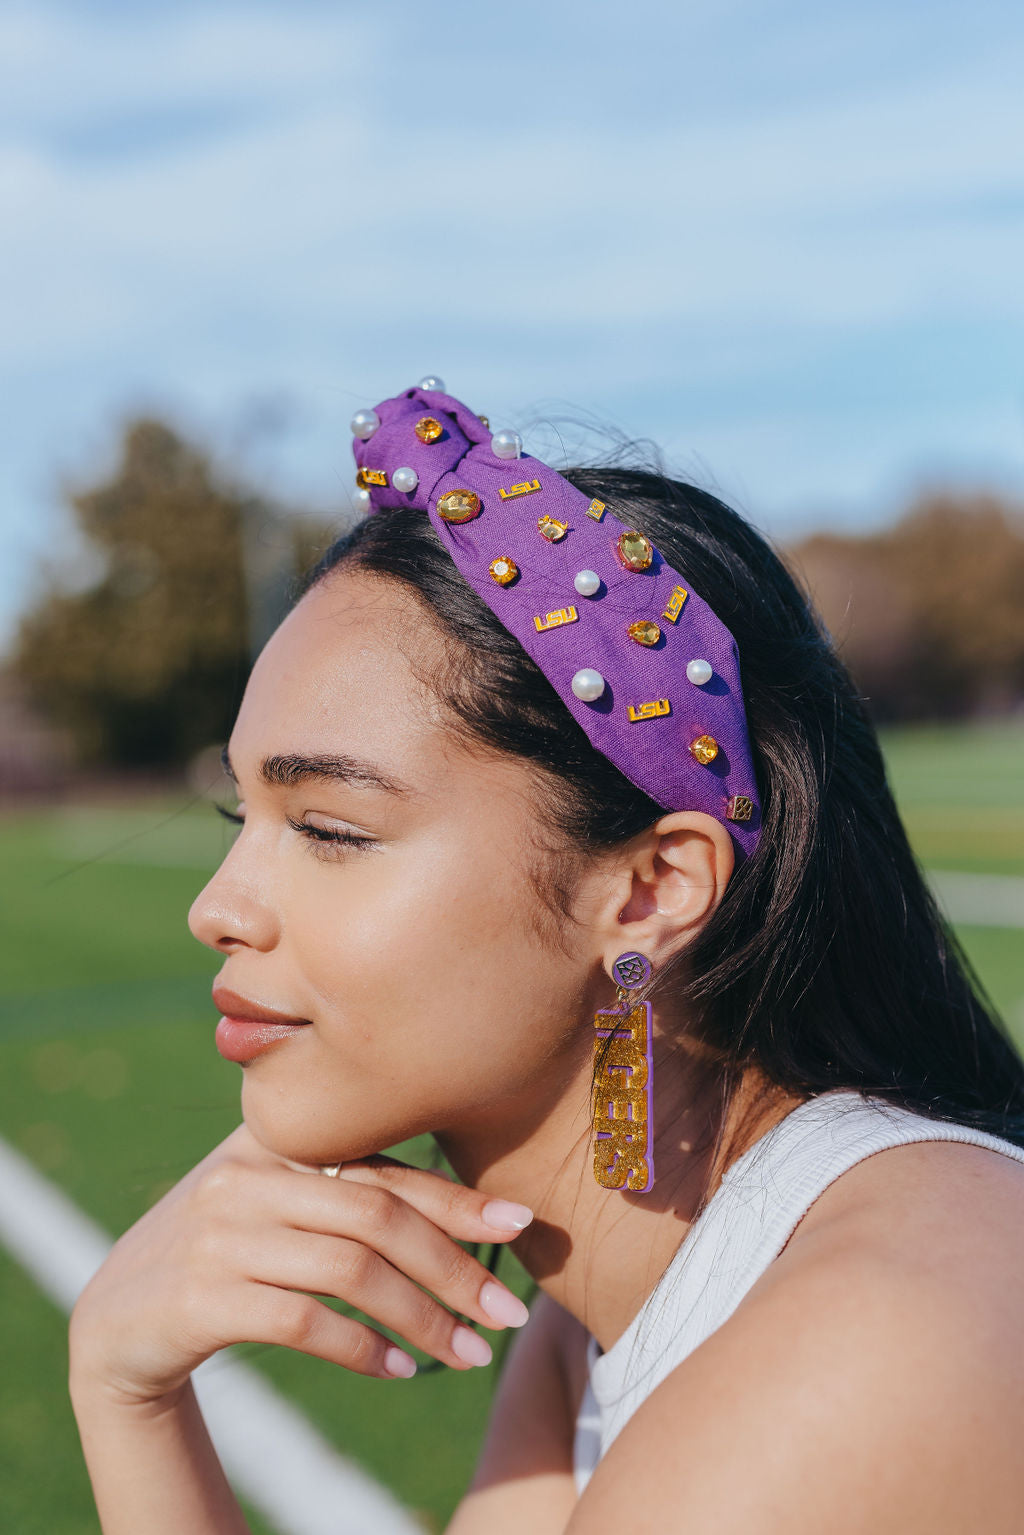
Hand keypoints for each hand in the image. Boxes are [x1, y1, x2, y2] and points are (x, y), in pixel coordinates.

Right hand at [68, 1122, 533, 1406]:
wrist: (118, 1321)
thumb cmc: (227, 1253)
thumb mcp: (278, 1200)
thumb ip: (346, 1184)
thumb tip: (466, 1204)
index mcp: (274, 1139)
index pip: (383, 1166)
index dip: (456, 1196)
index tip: (521, 1223)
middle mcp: (245, 1175)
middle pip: (377, 1216)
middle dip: (453, 1267)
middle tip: (508, 1313)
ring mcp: (219, 1235)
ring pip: (349, 1271)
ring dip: (421, 1318)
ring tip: (467, 1354)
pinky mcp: (200, 1297)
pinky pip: (303, 1321)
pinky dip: (361, 1346)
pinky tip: (400, 1370)